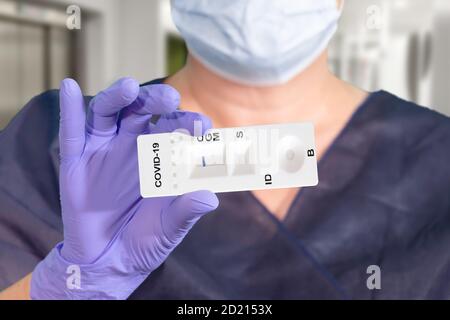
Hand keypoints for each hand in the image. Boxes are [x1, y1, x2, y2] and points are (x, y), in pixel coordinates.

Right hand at [31, 78, 218, 299]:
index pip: (176, 128)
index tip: (203, 127)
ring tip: (129, 87)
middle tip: (171, 99)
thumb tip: (210, 198)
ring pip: (108, 112)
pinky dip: (70, 109)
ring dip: (117, 97)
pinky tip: (70, 88)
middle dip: (155, 100)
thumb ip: (187, 211)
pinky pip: (72, 131)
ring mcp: (104, 150)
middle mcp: (133, 145)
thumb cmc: (146, 240)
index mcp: (161, 155)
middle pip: (142, 110)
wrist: (110, 261)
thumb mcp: (170, 227)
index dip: (189, 124)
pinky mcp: (76, 161)